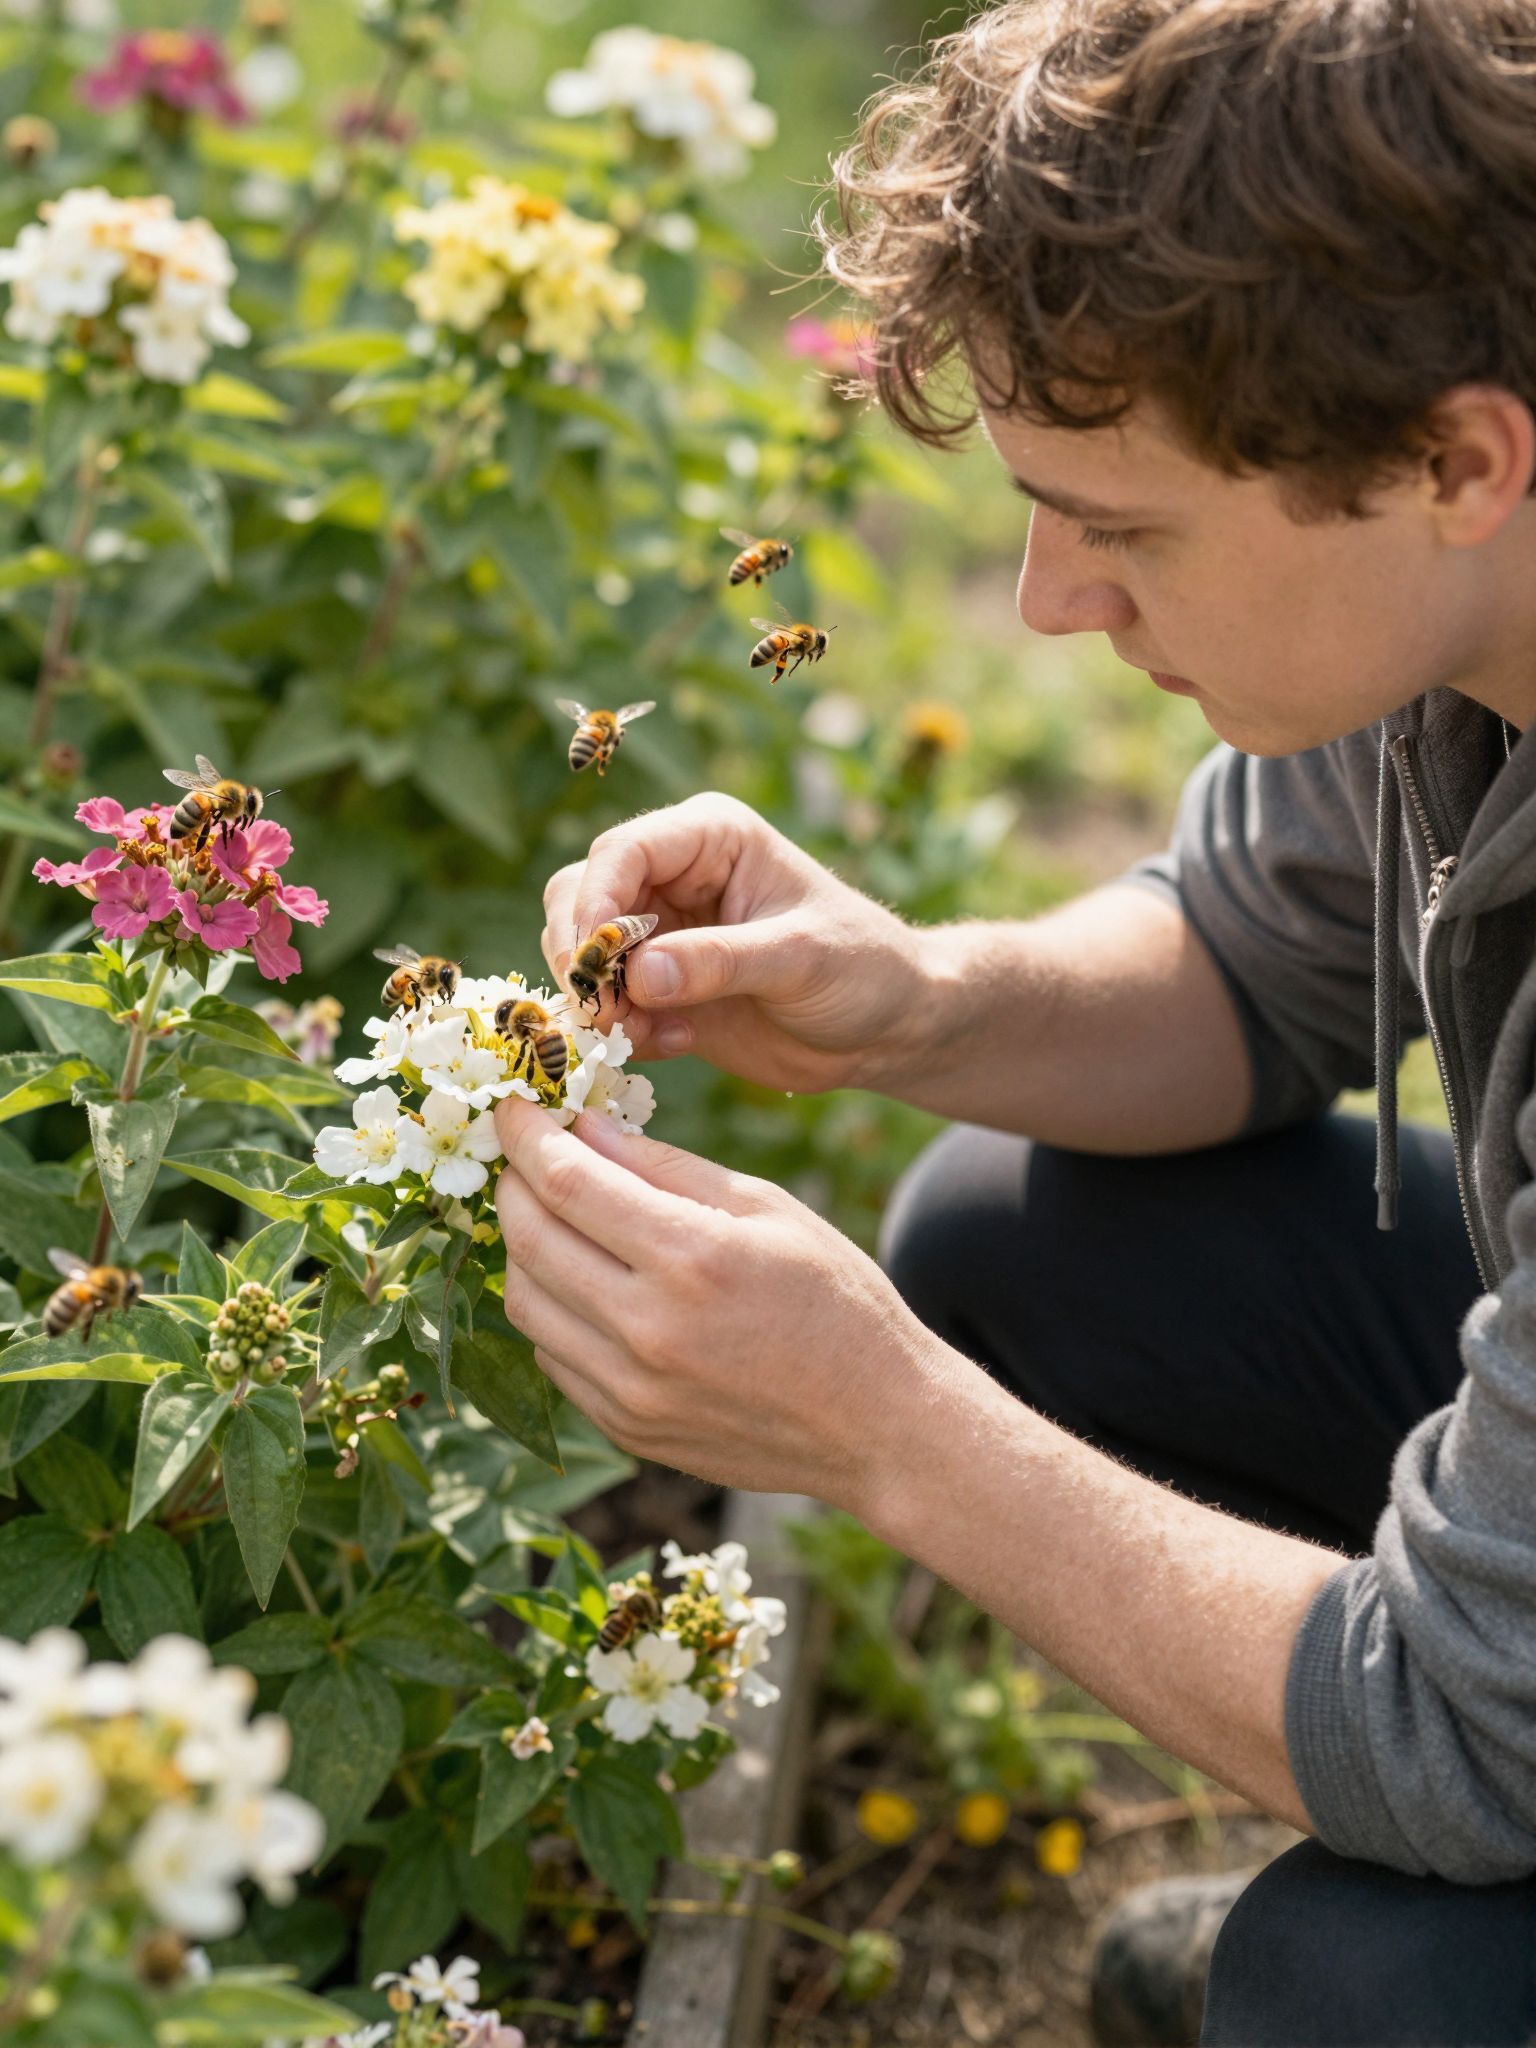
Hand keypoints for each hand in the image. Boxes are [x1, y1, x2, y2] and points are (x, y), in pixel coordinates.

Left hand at [492, 1092, 956, 1505]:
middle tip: (522, 1156)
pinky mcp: (625, 1427)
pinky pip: (552, 1354)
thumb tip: (585, 1127)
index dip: (525, 1135)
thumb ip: (667, 1166)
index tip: (512, 1107)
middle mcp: (649, 1328)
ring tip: (553, 1216)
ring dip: (522, 1247)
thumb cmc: (835, 1299)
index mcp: (692, 1257)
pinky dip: (552, 1308)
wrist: (877, 1424)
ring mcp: (630, 1389)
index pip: (567, 1182)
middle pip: (529, 1240)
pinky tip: (584, 1282)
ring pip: (525, 1302)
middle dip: (512, 1184)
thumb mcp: (767, 1207)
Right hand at [541, 791, 920, 1093]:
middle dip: (584, 956)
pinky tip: (679, 1044)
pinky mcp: (658, 987)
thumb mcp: (800, 958)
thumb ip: (720, 962)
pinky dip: (623, 1029)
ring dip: (601, 1000)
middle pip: (578, 896)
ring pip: (580, 952)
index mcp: (709, 837)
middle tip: (610, 1011)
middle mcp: (673, 875)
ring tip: (654, 1034)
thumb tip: (638, 973)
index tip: (594, 961)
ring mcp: (660, 932)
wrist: (888, 1027)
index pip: (622, 851)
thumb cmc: (863, 968)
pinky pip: (606, 1002)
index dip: (595, 902)